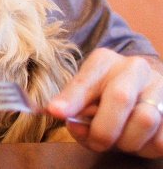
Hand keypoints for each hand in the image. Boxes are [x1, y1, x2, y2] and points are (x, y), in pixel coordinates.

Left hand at [47, 47, 162, 157]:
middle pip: (120, 98)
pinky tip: (136, 141)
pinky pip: (160, 139)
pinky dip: (145, 148)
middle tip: (96, 142)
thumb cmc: (105, 93)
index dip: (71, 98)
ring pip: (145, 120)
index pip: (86, 80)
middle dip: (103, 129)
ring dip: (126, 141)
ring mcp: (159, 87)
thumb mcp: (84, 91)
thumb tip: (57, 113)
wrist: (142, 88)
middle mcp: (134, 68)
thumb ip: (71, 103)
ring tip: (118, 139)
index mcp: (105, 61)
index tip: (56, 112)